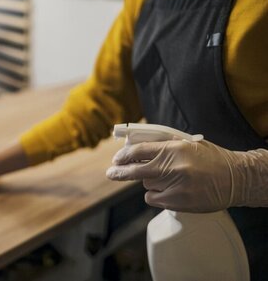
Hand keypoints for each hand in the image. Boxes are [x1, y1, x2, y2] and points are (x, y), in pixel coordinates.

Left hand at [106, 140, 267, 212]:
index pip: (139, 151)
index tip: (116, 159)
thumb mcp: (186, 144)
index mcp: (174, 148)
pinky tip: (170, 190)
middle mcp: (172, 167)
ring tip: (168, 179)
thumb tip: (135, 145)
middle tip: (110, 173)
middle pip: (135, 170)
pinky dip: (156, 195)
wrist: (234, 178)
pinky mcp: (177, 202)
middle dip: (119, 172)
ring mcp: (175, 186)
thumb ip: (163, 144)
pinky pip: (153, 198)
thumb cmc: (210, 159)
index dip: (124, 155)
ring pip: (146, 185)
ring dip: (150, 182)